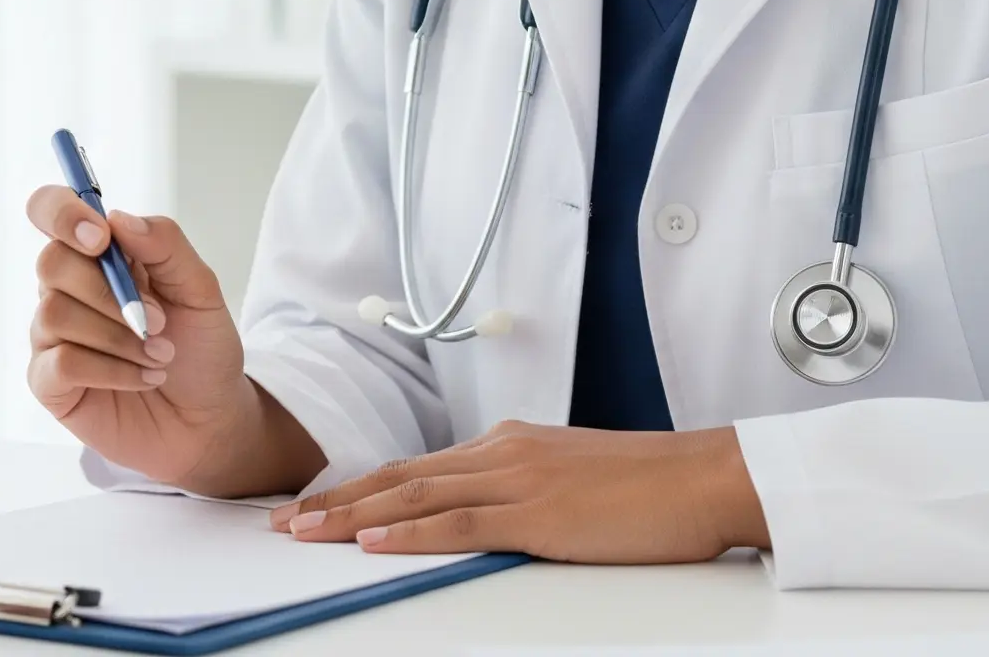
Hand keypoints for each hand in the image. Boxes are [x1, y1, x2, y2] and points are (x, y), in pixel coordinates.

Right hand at [23, 190, 320, 497]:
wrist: (209, 419)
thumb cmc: (201, 349)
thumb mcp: (200, 289)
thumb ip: (164, 245)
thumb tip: (117, 218)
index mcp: (96, 255)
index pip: (50, 210)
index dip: (63, 213)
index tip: (101, 238)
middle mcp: (65, 289)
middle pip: (51, 263)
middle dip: (109, 292)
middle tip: (158, 320)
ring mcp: (52, 336)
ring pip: (56, 315)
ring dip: (118, 337)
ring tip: (160, 355)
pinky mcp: (49, 382)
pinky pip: (62, 364)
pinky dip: (111, 370)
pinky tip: (143, 377)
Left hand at [267, 422, 771, 562]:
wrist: (705, 477)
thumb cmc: (649, 487)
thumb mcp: (569, 480)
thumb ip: (520, 492)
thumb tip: (481, 516)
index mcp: (506, 446)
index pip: (415, 468)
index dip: (360, 487)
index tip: (316, 504)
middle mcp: (501, 453)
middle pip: (399, 477)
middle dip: (336, 501)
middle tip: (283, 521)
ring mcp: (517, 480)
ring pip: (415, 496)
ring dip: (353, 516)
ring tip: (305, 533)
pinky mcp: (538, 513)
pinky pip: (460, 523)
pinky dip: (411, 532)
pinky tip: (374, 542)